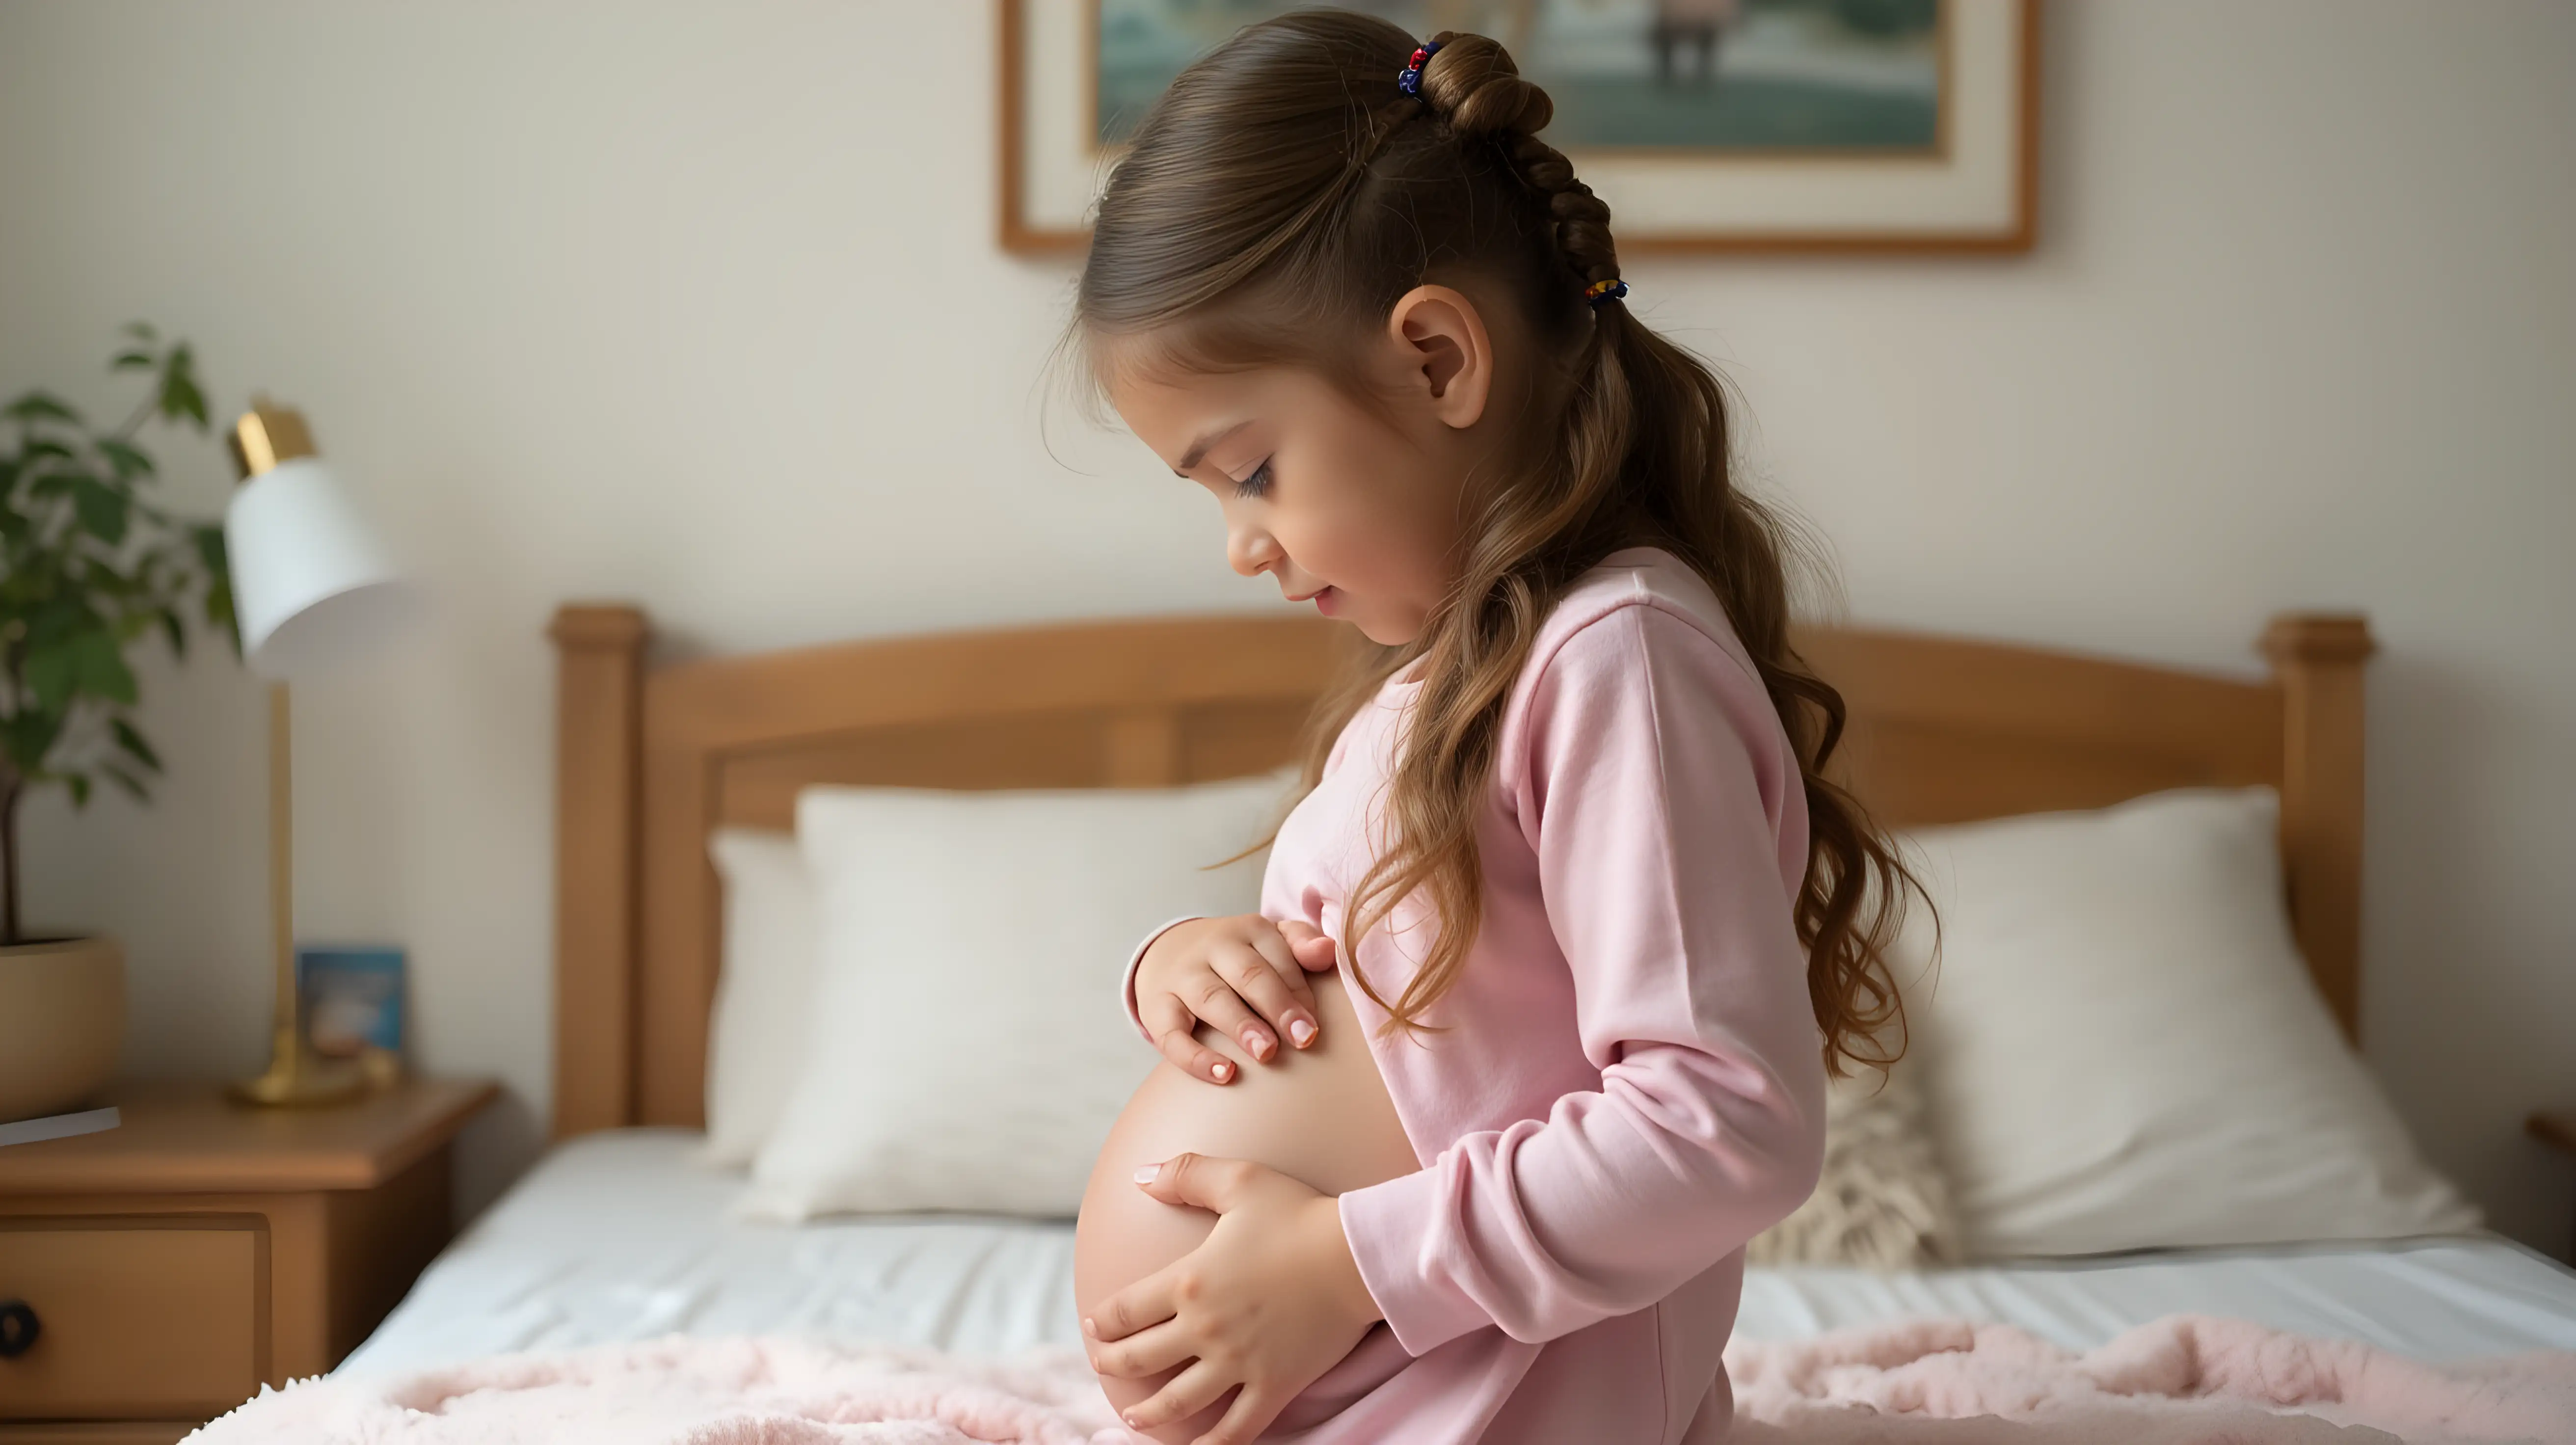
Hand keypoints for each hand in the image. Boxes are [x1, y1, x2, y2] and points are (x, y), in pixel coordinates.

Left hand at [1085, 1153, 1382, 1444]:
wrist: (1356, 1255)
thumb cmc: (1299, 1213)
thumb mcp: (1240, 1180)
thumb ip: (1186, 1174)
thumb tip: (1138, 1176)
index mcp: (1189, 1280)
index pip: (1125, 1310)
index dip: (1103, 1322)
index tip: (1096, 1326)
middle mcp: (1205, 1328)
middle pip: (1141, 1357)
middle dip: (1113, 1364)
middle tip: (1103, 1366)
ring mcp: (1238, 1362)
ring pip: (1177, 1401)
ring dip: (1147, 1413)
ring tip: (1133, 1417)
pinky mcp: (1273, 1385)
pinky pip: (1236, 1428)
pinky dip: (1211, 1444)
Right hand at [1136, 915, 1337, 1084]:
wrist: (1167, 953)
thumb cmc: (1236, 958)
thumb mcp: (1268, 941)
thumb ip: (1301, 943)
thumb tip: (1328, 951)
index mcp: (1248, 930)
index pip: (1279, 959)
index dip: (1299, 993)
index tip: (1314, 1027)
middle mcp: (1213, 947)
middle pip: (1247, 974)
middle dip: (1276, 1005)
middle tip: (1302, 1039)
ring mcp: (1182, 976)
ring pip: (1211, 998)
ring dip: (1240, 1025)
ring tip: (1266, 1053)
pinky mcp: (1156, 1007)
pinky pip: (1172, 1034)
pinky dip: (1195, 1056)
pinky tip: (1223, 1074)